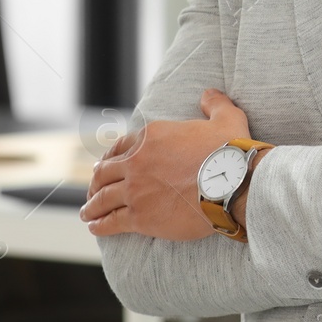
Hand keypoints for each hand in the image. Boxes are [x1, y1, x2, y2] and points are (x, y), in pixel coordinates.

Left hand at [82, 90, 250, 239]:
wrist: (234, 183)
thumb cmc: (231, 152)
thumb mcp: (227, 118)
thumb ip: (215, 104)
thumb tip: (209, 94)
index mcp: (152, 137)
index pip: (121, 146)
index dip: (111, 156)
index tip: (107, 164)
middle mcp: (137, 162)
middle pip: (105, 172)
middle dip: (97, 181)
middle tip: (94, 190)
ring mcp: (135, 190)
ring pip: (102, 198)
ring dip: (92, 206)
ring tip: (87, 213)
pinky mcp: (140, 216)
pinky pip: (110, 221)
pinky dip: (100, 224)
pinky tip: (95, 227)